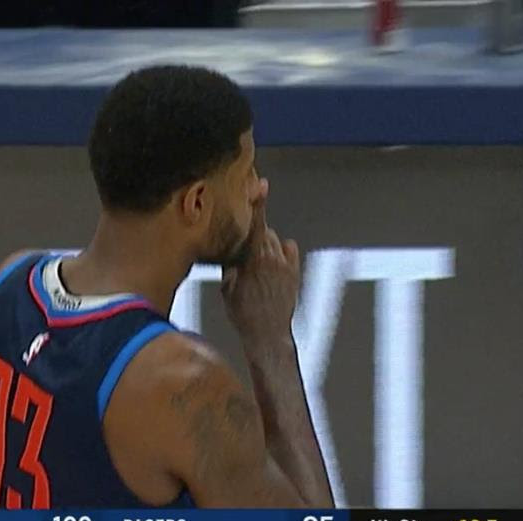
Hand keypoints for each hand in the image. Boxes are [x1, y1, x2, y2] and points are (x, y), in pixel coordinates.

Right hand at [221, 178, 301, 347]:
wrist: (267, 334)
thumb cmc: (243, 313)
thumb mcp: (227, 288)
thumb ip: (231, 264)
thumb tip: (232, 252)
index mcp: (254, 258)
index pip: (256, 223)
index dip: (258, 202)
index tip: (261, 184)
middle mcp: (273, 257)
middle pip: (264, 231)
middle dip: (254, 234)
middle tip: (243, 251)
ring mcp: (286, 265)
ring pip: (275, 240)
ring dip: (265, 245)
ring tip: (256, 266)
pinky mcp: (295, 273)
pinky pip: (289, 250)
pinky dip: (281, 252)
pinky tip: (273, 264)